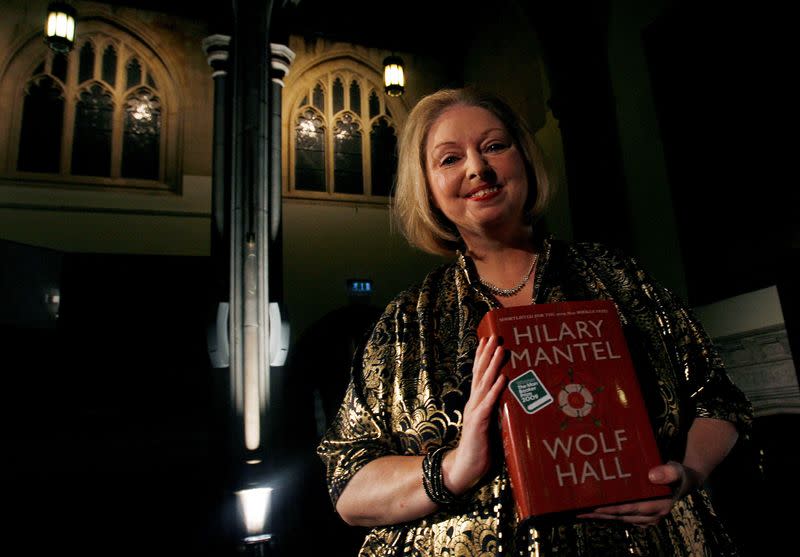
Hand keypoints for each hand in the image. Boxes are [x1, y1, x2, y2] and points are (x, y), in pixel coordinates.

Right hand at [442, 335, 506, 494]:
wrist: (464, 469)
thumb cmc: (480, 449)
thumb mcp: (490, 426)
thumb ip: (496, 413)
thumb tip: (511, 401)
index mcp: (476, 403)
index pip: (479, 375)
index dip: (482, 357)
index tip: (487, 339)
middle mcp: (474, 403)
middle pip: (480, 374)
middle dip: (487, 354)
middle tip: (494, 336)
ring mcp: (475, 412)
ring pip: (485, 384)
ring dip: (493, 366)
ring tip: (499, 349)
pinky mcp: (479, 424)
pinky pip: (488, 404)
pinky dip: (495, 390)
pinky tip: (502, 378)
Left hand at [576, 461, 694, 525]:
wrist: (685, 480)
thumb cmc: (679, 474)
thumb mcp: (677, 470)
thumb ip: (667, 472)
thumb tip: (652, 476)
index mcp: (659, 506)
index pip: (631, 509)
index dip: (613, 509)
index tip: (595, 508)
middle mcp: (652, 516)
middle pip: (622, 516)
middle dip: (600, 515)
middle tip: (580, 511)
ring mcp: (647, 518)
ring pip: (620, 518)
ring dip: (601, 516)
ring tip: (581, 512)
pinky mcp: (642, 516)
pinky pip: (623, 516)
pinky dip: (609, 514)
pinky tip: (594, 511)